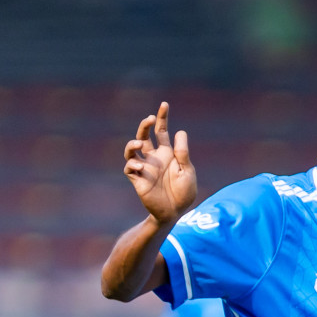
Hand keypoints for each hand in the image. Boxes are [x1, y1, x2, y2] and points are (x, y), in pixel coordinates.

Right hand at [123, 101, 196, 224]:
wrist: (175, 212)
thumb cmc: (184, 193)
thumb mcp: (187, 171)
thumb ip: (182, 153)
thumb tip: (180, 131)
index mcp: (166, 153)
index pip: (161, 131)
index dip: (161, 118)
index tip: (164, 104)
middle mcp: (153, 157)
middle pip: (143, 135)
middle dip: (144, 125)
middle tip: (150, 119)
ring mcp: (144, 168)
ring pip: (131, 149)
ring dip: (132, 143)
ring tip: (139, 143)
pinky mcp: (138, 179)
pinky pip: (129, 168)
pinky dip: (132, 164)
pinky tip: (141, 166)